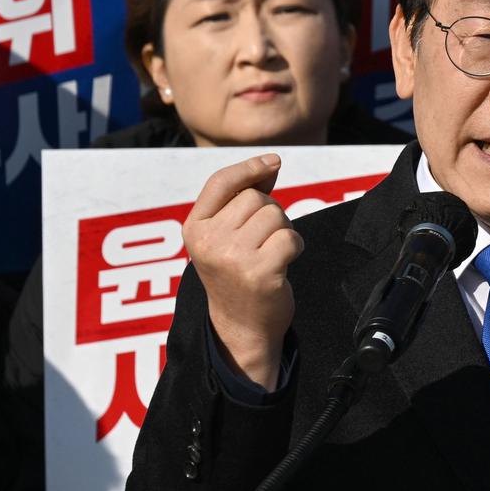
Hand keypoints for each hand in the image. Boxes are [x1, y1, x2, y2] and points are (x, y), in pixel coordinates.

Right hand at [183, 154, 302, 390]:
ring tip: (271, 254)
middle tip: (263, 242)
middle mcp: (208, 242)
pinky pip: (290, 237)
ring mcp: (232, 257)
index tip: (274, 162)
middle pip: (256, 198)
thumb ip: (240, 201)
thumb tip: (271, 164)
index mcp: (194, 229)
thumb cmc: (238, 275)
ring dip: (283, 230)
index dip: (250, 167)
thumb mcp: (224, 237)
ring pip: (275, 214)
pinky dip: (295, 246)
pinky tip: (283, 264)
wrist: (241, 328)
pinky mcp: (259, 272)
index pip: (221, 182)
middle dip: (270, 213)